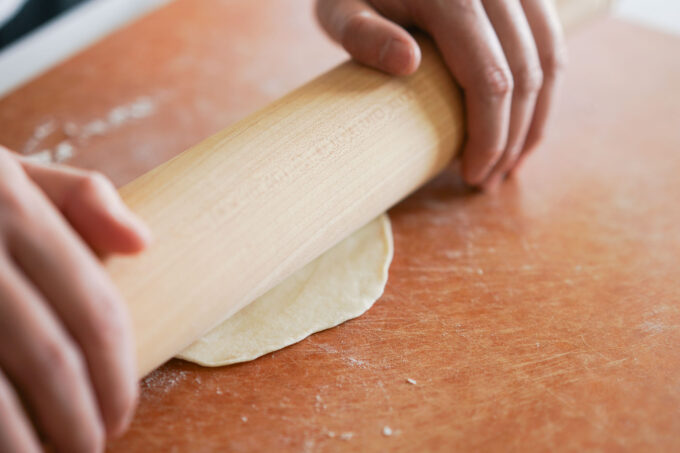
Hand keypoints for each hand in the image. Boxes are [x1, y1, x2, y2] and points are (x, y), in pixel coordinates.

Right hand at [0, 146, 150, 451]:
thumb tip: (142, 243)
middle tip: (92, 447)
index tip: (122, 412)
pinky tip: (9, 448)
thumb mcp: (12, 173)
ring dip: (29, 444)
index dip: (117, 374)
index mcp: (12, 206)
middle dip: (80, 419)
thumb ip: (81, 198)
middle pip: (51, 357)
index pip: (95, 308)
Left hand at [316, 0, 565, 189]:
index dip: (489, 136)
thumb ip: (361, 32)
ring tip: (510, 163)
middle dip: (512, 138)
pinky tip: (527, 121)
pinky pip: (549, 39)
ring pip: (549, 58)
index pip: (488, 78)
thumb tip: (406, 62)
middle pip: (525, 74)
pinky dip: (544, 86)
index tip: (472, 174)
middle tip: (488, 180)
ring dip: (536, 119)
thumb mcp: (338, 7)